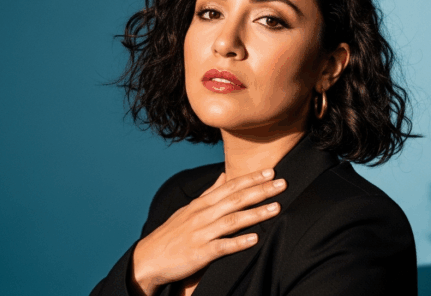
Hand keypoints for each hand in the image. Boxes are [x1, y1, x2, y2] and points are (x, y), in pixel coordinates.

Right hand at [130, 169, 286, 295]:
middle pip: (235, 199)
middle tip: (282, 183)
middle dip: (260, 190)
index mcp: (201, 204)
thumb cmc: (172, 234)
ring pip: (232, 220)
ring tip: (276, 207)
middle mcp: (202, 215)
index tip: (271, 171)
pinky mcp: (199, 253)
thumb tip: (225, 175)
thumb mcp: (189, 209)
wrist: (148, 259)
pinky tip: (254, 239)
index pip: (230, 186)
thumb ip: (210, 193)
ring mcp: (201, 233)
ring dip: (256, 213)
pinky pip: (221, 247)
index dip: (251, 178)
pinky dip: (238, 242)